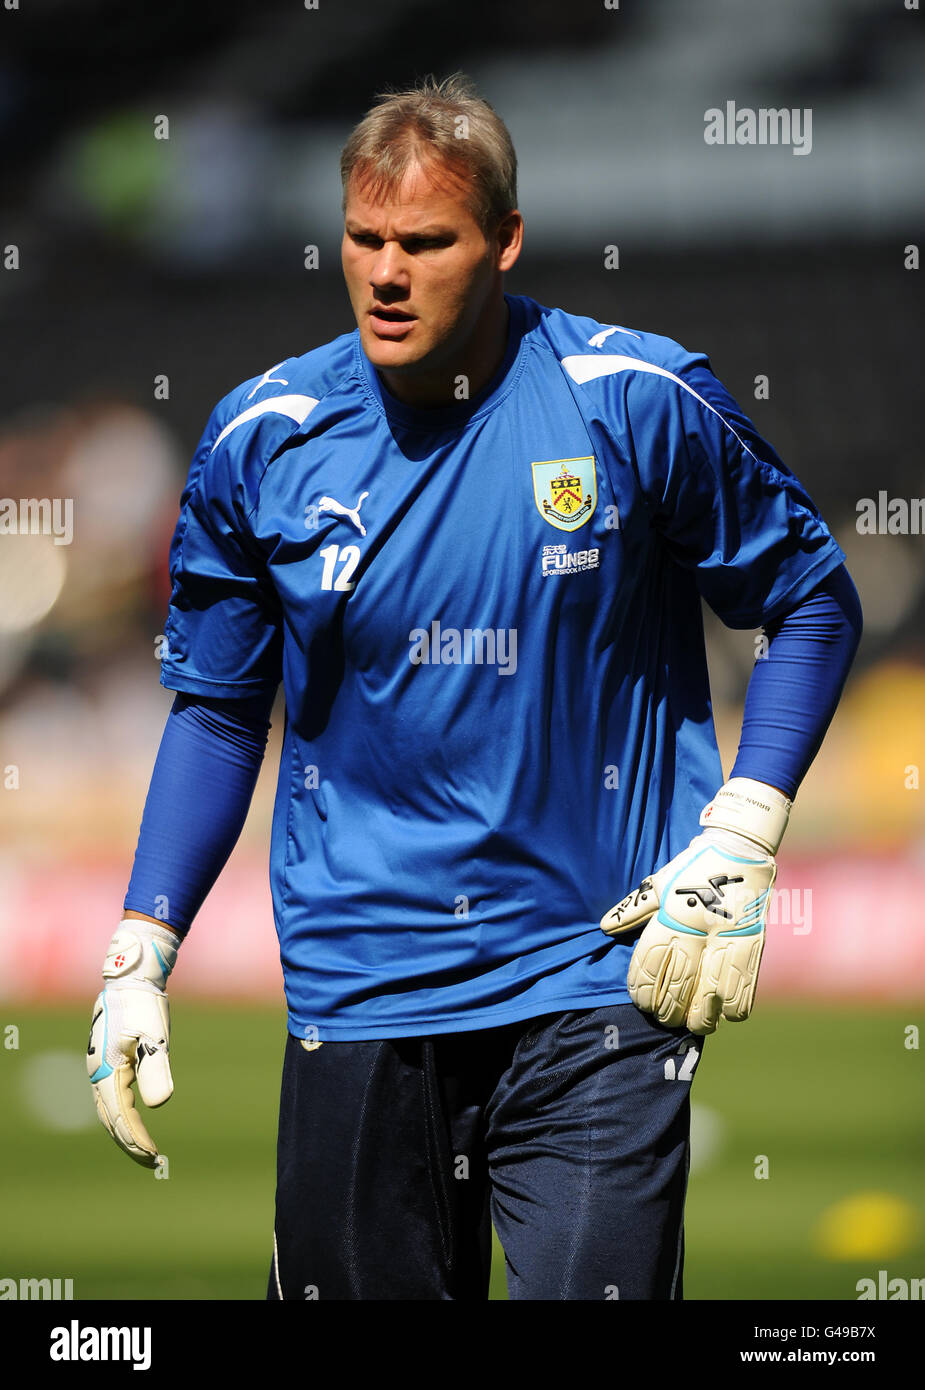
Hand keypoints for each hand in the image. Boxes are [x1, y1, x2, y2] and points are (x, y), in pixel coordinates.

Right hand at [87, 920, 178, 1166]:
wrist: (131, 979)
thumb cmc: (144, 1006)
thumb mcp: (154, 1036)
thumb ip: (155, 1070)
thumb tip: (158, 1105)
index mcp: (107, 1071)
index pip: (121, 1117)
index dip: (137, 1139)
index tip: (155, 1156)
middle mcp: (98, 1074)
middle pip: (111, 1120)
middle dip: (130, 1142)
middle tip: (152, 1161)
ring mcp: (100, 1068)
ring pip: (109, 1111)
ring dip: (125, 1131)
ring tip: (144, 1149)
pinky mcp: (107, 1061)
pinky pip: (111, 1097)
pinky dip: (122, 1114)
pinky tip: (135, 1120)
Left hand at [600, 779, 790, 1034]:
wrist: (741, 846)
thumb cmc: (695, 865)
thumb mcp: (662, 881)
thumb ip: (636, 907)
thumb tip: (606, 926)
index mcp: (675, 913)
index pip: (654, 960)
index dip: (646, 987)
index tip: (642, 1003)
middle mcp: (702, 928)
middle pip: (683, 981)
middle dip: (672, 1008)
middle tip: (665, 1021)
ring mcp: (732, 936)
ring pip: (716, 989)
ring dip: (705, 1013)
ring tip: (696, 1025)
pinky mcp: (756, 940)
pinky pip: (748, 979)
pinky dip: (738, 1003)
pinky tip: (728, 1014)